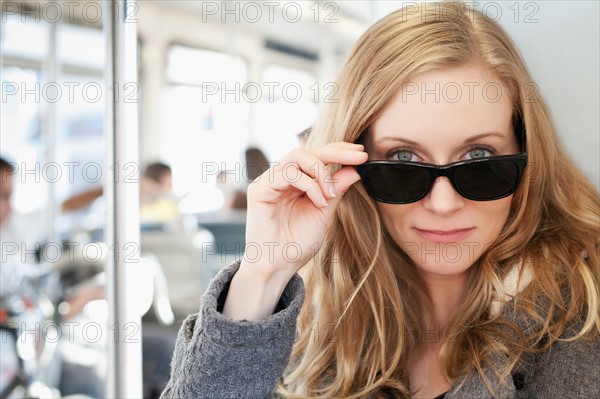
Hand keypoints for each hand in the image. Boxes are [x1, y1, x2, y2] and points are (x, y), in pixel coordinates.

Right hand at [224, 142, 367, 319]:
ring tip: (330, 196)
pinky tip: (319, 201)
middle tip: (359, 157)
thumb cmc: (297, 244)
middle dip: (337, 152)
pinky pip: (288, 173)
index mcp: (294, 182)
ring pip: (298, 156)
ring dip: (321, 173)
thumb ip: (336, 189)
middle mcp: (281, 177)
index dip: (339, 151)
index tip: (362, 154)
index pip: (317, 157)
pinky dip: (309, 185)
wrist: (278, 267)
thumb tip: (355, 169)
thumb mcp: (324, 212)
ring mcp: (269, 181)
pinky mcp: (260, 189)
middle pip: (308, 150)